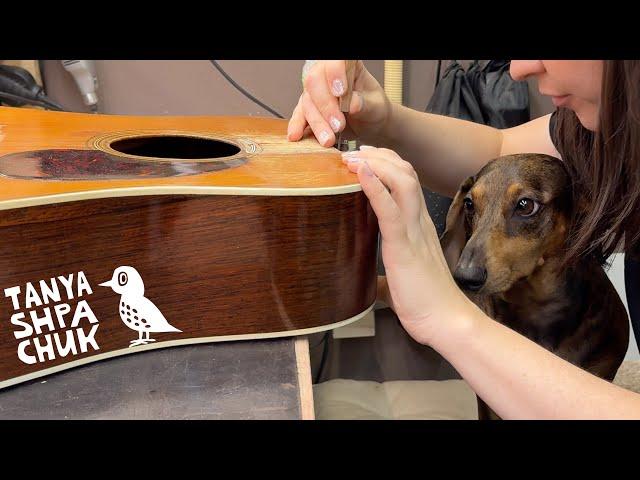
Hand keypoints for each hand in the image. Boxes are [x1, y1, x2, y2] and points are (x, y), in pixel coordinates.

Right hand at [288, 61, 391, 147]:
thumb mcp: (376, 107)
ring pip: (307, 101)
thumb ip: (365, 104)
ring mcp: (316, 91)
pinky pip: (299, 114)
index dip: (335, 74)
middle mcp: (328, 75)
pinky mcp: (309, 108)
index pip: (336, 61)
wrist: (369, 125)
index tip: (340, 92)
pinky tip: (296, 135)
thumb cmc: (374, 110)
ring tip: (328, 139)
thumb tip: (352, 103)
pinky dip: (297, 125)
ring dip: (317, 122)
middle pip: (315, 82)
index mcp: (348, 66)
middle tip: (338, 125)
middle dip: (325, 106)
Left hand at [342, 146, 476, 345]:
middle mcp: (418, 222)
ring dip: (375, 163)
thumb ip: (384, 279)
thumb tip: (370, 285)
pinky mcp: (404, 246)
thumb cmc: (426, 304)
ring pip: (401, 181)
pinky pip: (390, 208)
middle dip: (378, 155)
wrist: (446, 323)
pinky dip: (374, 187)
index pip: (405, 182)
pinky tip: (360, 173)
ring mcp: (414, 231)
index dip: (385, 165)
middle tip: (352, 151)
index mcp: (417, 227)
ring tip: (352, 157)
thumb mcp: (399, 284)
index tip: (361, 159)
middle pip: (404, 172)